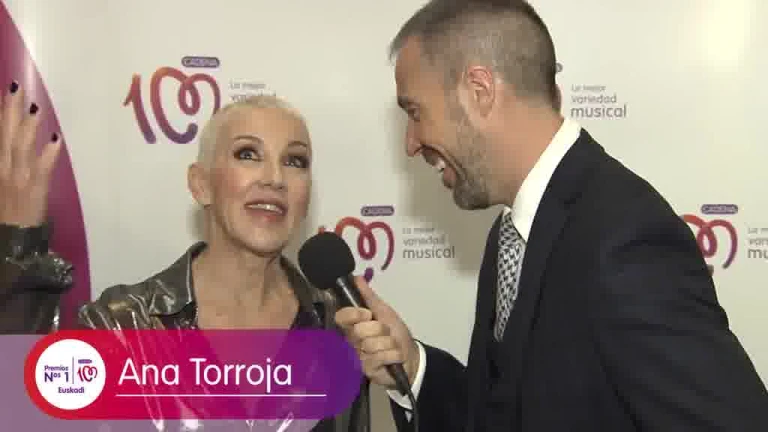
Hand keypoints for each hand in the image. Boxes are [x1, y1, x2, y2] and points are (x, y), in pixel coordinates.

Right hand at [0, 81, 60, 226]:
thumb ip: (3, 160)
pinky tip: (55, 138)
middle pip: (6, 135)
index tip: (6, 91)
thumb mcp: (0, 184)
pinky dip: (48, 153)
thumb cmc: (2, 216)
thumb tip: (9, 144)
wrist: (9, 244)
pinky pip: (42, 168)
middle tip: (16, 87)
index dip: (1, 114)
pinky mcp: (35, 191)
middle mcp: (2, 169)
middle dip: (11, 110)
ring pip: (22, 147)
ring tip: (34, 107)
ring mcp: (18, 179)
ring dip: (28, 125)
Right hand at [334, 276, 419, 391]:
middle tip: (386, 333)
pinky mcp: (367, 370)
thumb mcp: (385, 312)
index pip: (341, 316)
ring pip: (371, 344)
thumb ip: (369, 297)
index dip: (353, 314)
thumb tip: (356, 278)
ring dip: (389, 343)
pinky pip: (380, 357)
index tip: (367, 314)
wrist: (410, 357)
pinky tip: (394, 358)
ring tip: (392, 346)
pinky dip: (393, 354)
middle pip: (360, 330)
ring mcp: (359, 355)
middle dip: (380, 329)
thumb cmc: (396, 333)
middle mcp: (353, 339)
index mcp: (355, 324)